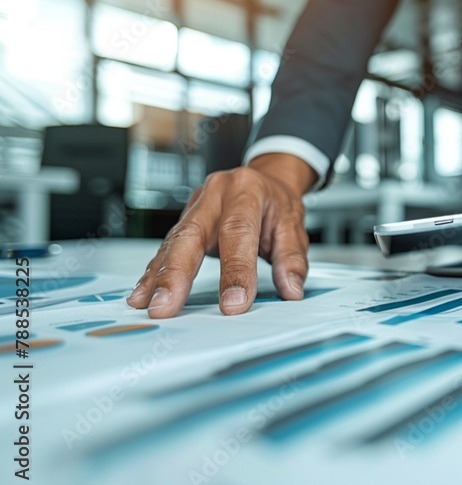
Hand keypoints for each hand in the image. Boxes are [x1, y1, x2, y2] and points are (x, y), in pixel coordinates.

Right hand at [126, 154, 317, 317]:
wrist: (265, 179)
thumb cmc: (277, 203)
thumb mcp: (294, 224)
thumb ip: (292, 258)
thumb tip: (290, 289)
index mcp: (247, 190)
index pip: (239, 232)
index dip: (236, 271)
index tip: (234, 303)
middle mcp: (216, 194)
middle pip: (191, 234)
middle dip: (176, 274)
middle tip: (165, 305)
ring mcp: (196, 206)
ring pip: (173, 241)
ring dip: (158, 276)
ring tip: (148, 304)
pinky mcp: (184, 220)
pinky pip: (166, 247)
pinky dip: (154, 272)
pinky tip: (143, 292)